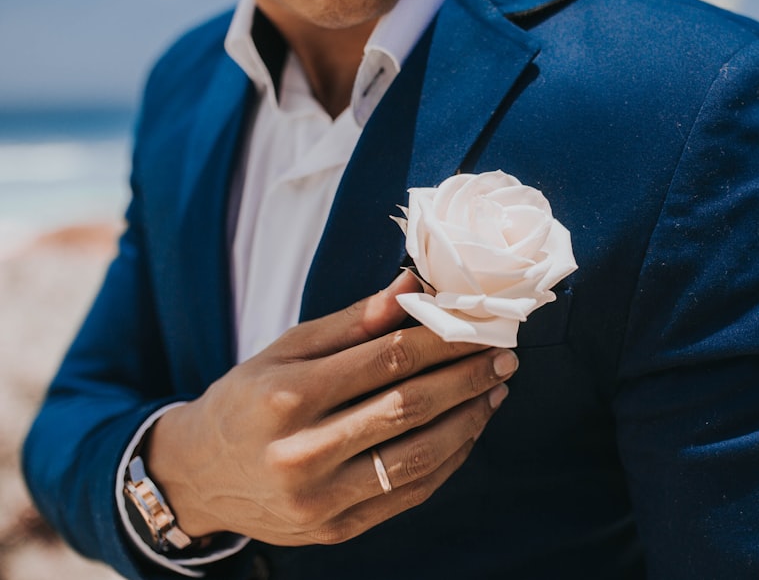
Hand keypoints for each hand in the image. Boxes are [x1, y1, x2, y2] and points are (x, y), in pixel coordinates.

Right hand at [144, 271, 516, 545]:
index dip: (444, 341)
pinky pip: (409, 495)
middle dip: (467, 379)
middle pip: (409, 408)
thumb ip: (354, 321)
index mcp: (287, 396)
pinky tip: (467, 430)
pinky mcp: (335, 529)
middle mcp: (302, 453)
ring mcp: (320, 500)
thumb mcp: (286, 349)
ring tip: (494, 391)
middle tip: (503, 357)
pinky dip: (449, 461)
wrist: (199, 475)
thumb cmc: (247, 399)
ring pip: (418, 458)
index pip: (388, 359)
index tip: (481, 325)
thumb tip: (414, 286)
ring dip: (468, 421)